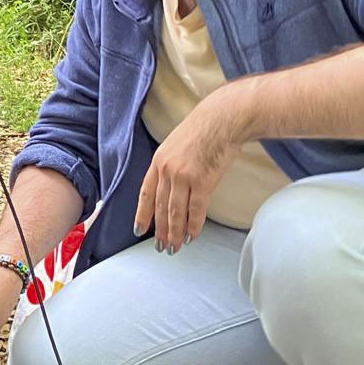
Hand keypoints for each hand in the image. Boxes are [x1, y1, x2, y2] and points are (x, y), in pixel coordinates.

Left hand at [134, 88, 248, 250]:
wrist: (224, 118)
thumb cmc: (205, 129)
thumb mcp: (176, 144)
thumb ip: (171, 165)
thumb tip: (171, 188)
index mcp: (158, 160)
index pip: (145, 193)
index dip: (142, 214)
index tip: (139, 230)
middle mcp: (167, 170)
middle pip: (161, 207)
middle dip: (160, 230)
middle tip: (161, 246)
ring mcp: (183, 175)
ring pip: (175, 212)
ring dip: (174, 232)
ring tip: (175, 246)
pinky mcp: (202, 180)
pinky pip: (196, 209)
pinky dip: (193, 225)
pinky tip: (192, 235)